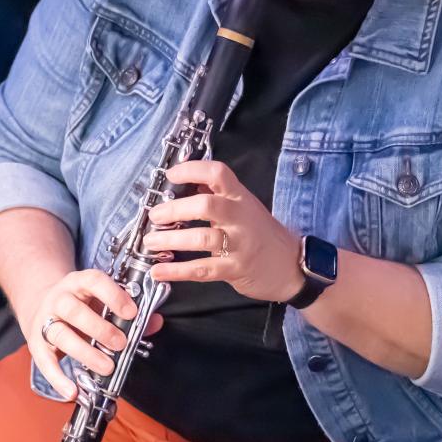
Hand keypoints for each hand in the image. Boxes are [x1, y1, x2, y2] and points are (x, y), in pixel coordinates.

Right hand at [21, 268, 162, 399]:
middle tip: (121, 344)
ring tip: (107, 367)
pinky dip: (57, 379)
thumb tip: (154, 321)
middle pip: (74, 310)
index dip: (113, 295)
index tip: (132, 312)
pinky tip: (73, 391)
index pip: (94, 281)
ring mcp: (46, 320)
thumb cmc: (82, 304)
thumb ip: (129, 311)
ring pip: (60, 334)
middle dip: (99, 329)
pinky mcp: (37, 344)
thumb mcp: (102, 300)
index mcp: (79, 283)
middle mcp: (60, 298)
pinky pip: (44, 362)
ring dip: (85, 353)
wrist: (42, 304)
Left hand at [143, 160, 305, 303]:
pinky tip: (159, 270)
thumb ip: (217, 196)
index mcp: (240, 197)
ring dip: (171, 240)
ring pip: (202, 238)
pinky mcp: (235, 269)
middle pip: (206, 205)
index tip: (171, 175)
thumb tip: (187, 182)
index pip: (218, 173)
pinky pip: (202, 269)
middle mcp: (240, 217)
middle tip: (155, 216)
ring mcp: (239, 244)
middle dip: (175, 209)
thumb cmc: (262, 234)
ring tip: (150, 242)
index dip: (192, 170)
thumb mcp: (244, 207)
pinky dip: (177, 271)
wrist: (291, 265)